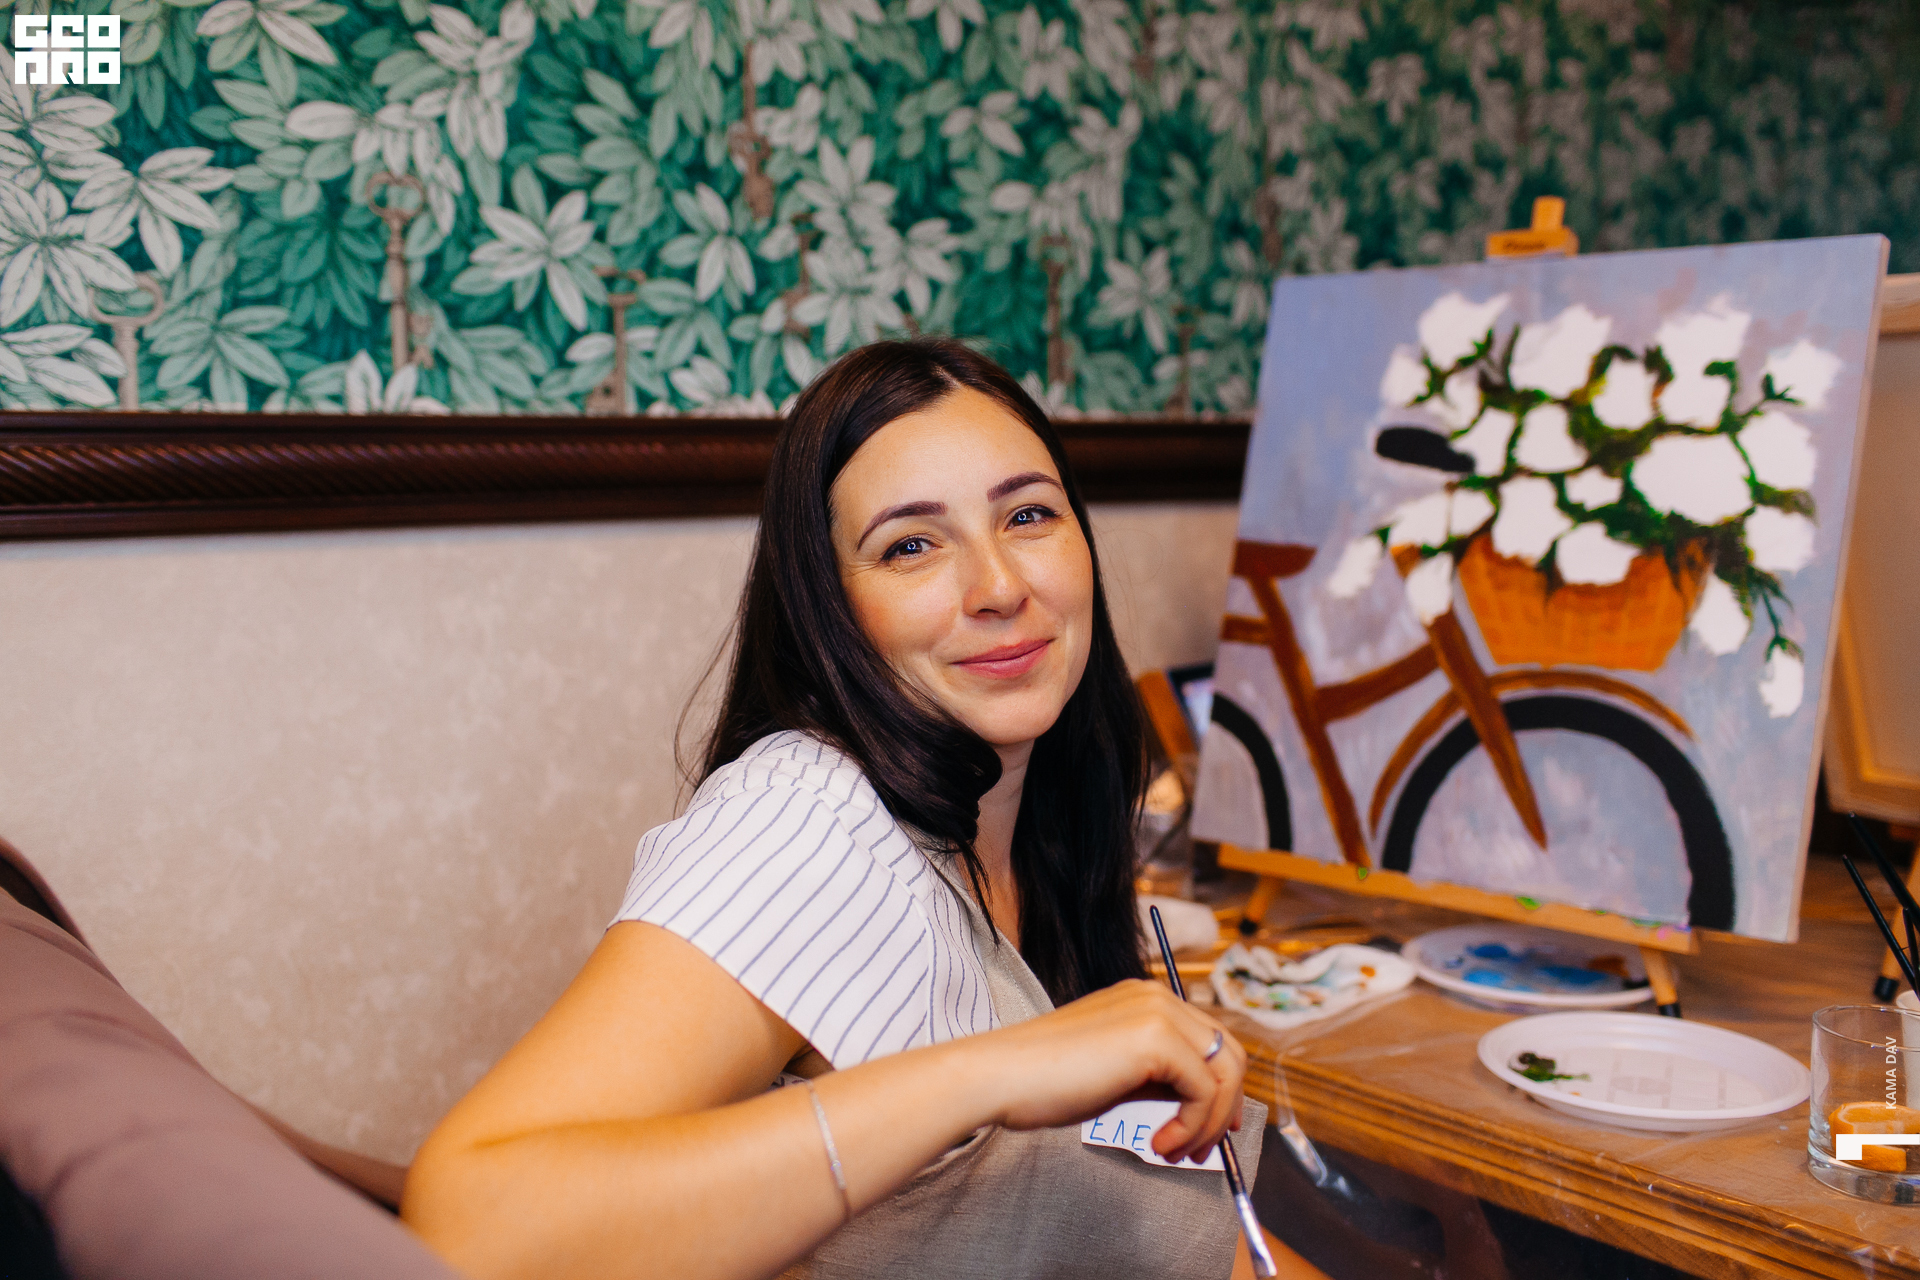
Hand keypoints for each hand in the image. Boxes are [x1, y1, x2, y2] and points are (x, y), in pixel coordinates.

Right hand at [957, 979, 1246, 1163]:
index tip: (1209, 1130)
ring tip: (1176, 1151)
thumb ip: (1154, 1075)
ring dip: (1210, 1123)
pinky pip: (1204, 1091)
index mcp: (1144, 999)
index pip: (1209, 1040)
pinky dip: (1193, 1126)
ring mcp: (1157, 1012)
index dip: (1220, 1089)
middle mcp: (1156, 996)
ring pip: (1226, 1072)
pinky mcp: (1155, 1038)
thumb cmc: (1042, 1081)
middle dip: (1224, 1108)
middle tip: (1202, 1150)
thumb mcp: (1114, 1073)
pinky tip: (1160, 1144)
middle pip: (1229, 1052)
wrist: (1001, 1077)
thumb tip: (1196, 1103)